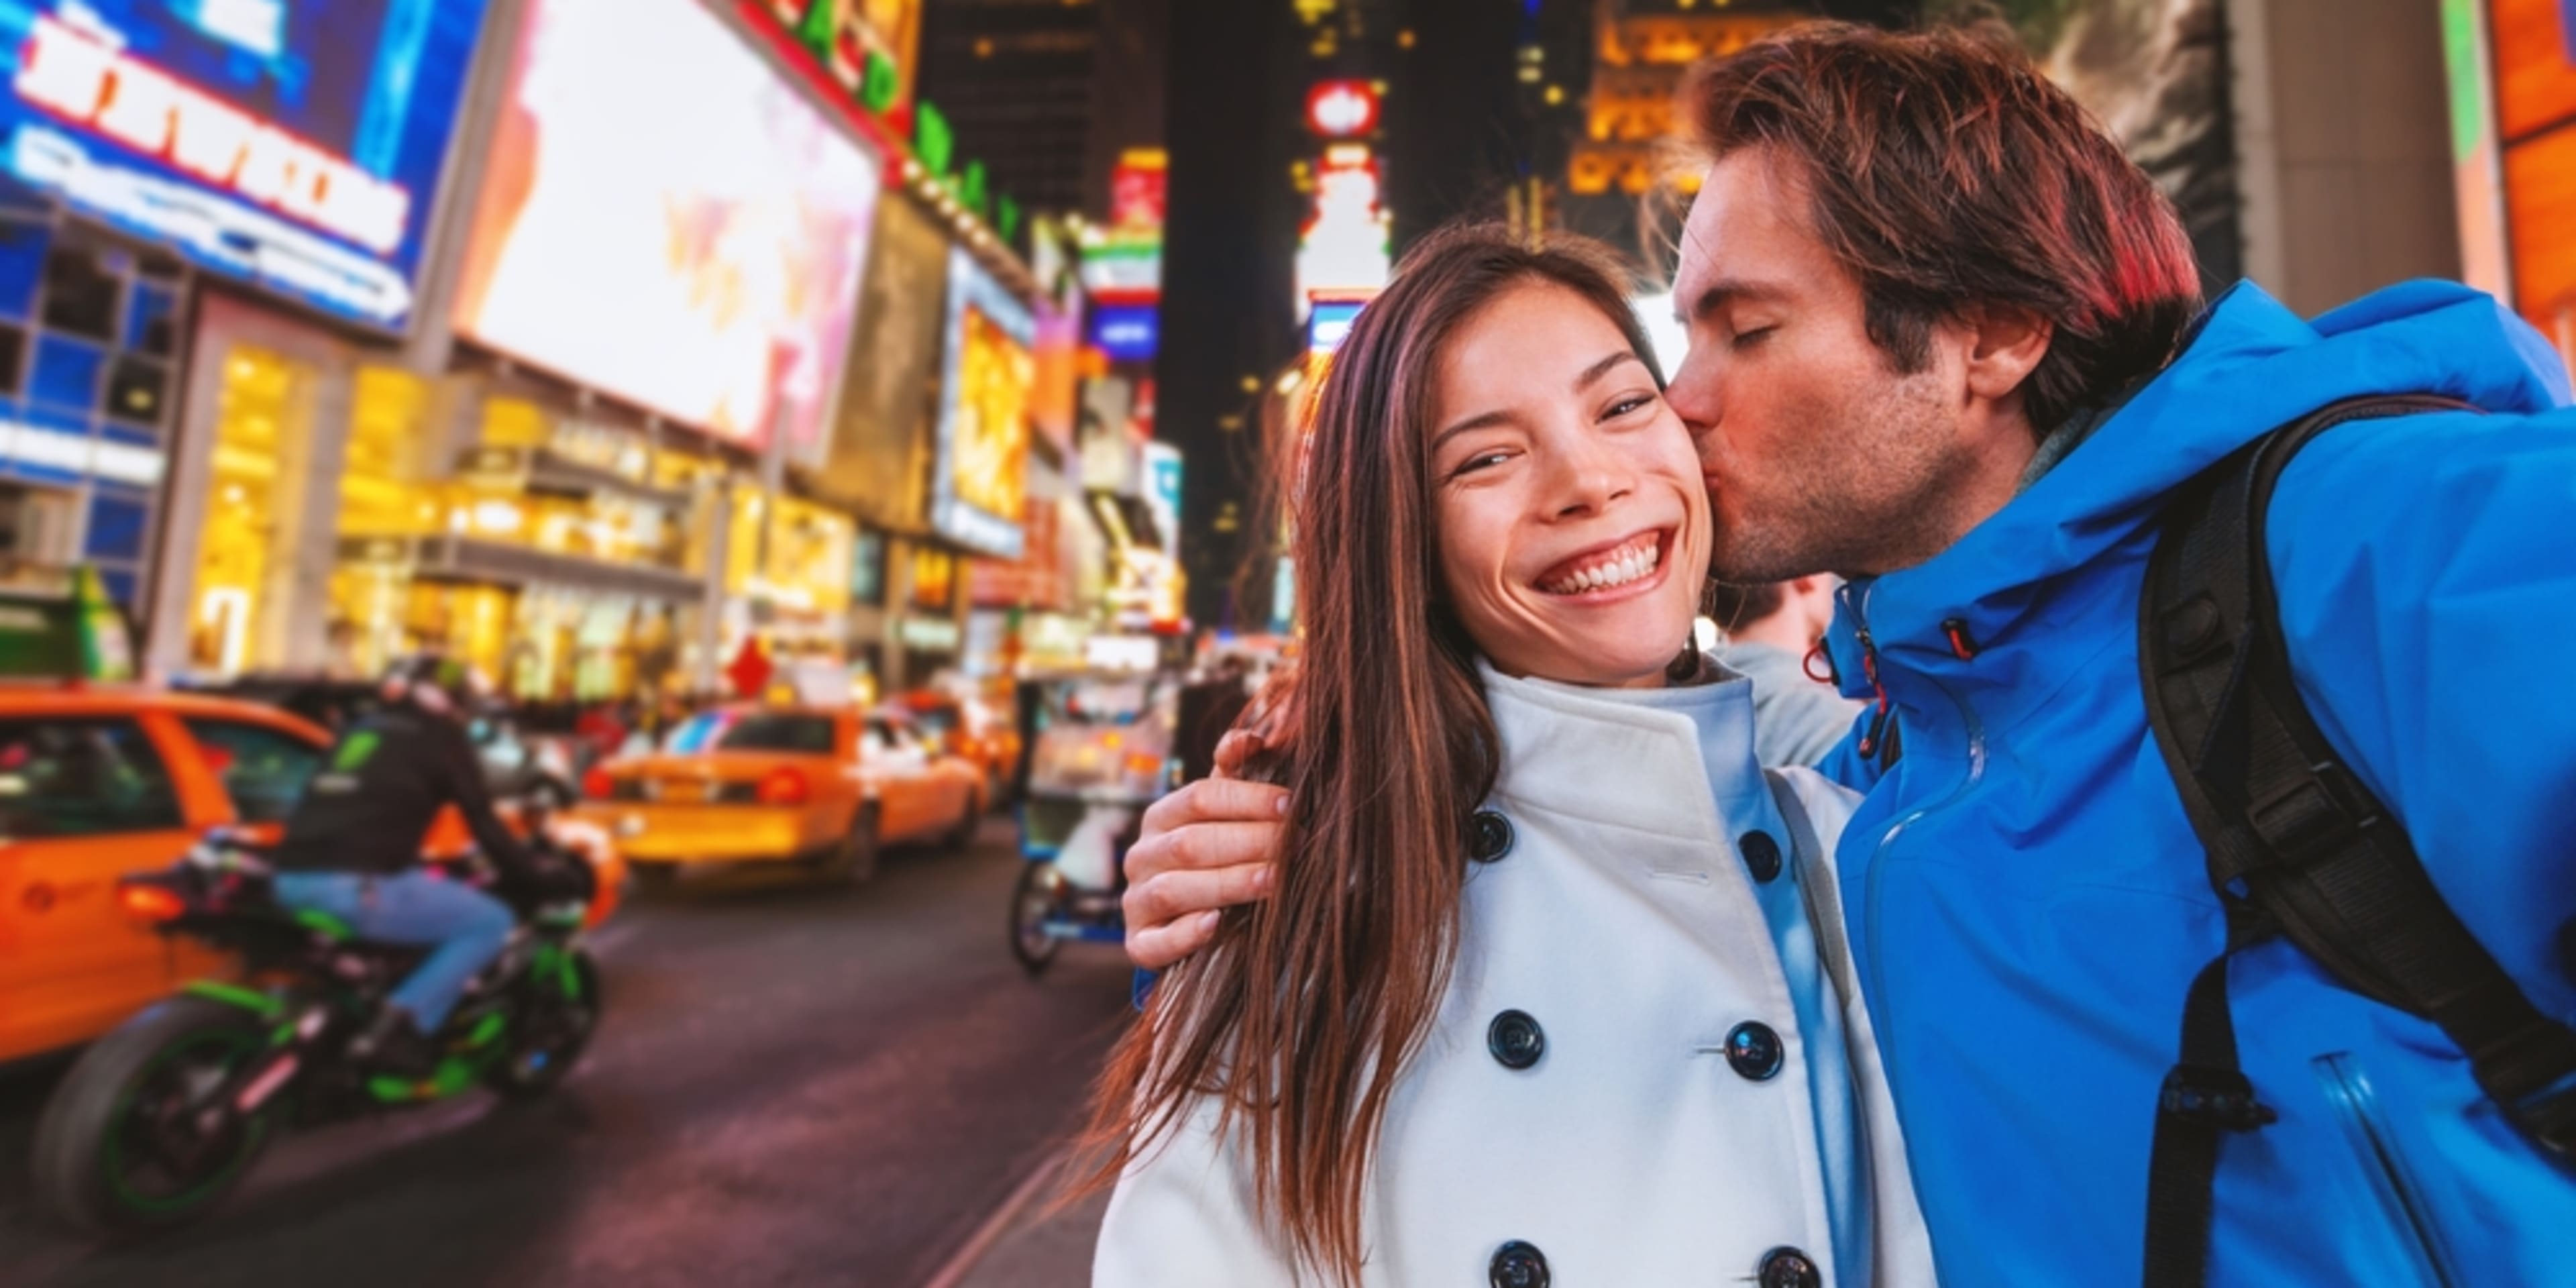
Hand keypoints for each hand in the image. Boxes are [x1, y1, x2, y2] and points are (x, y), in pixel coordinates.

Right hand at [1123, 731, 1288, 969]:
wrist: (1189, 923)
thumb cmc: (1216, 859)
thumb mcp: (1223, 818)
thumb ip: (1234, 778)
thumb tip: (1252, 737)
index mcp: (1161, 817)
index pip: (1199, 798)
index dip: (1246, 799)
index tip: (1290, 805)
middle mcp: (1141, 856)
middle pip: (1190, 843)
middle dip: (1247, 842)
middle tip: (1294, 845)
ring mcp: (1136, 901)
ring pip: (1174, 889)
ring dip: (1228, 883)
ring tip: (1273, 880)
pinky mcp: (1139, 944)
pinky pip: (1156, 942)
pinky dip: (1185, 934)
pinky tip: (1216, 924)